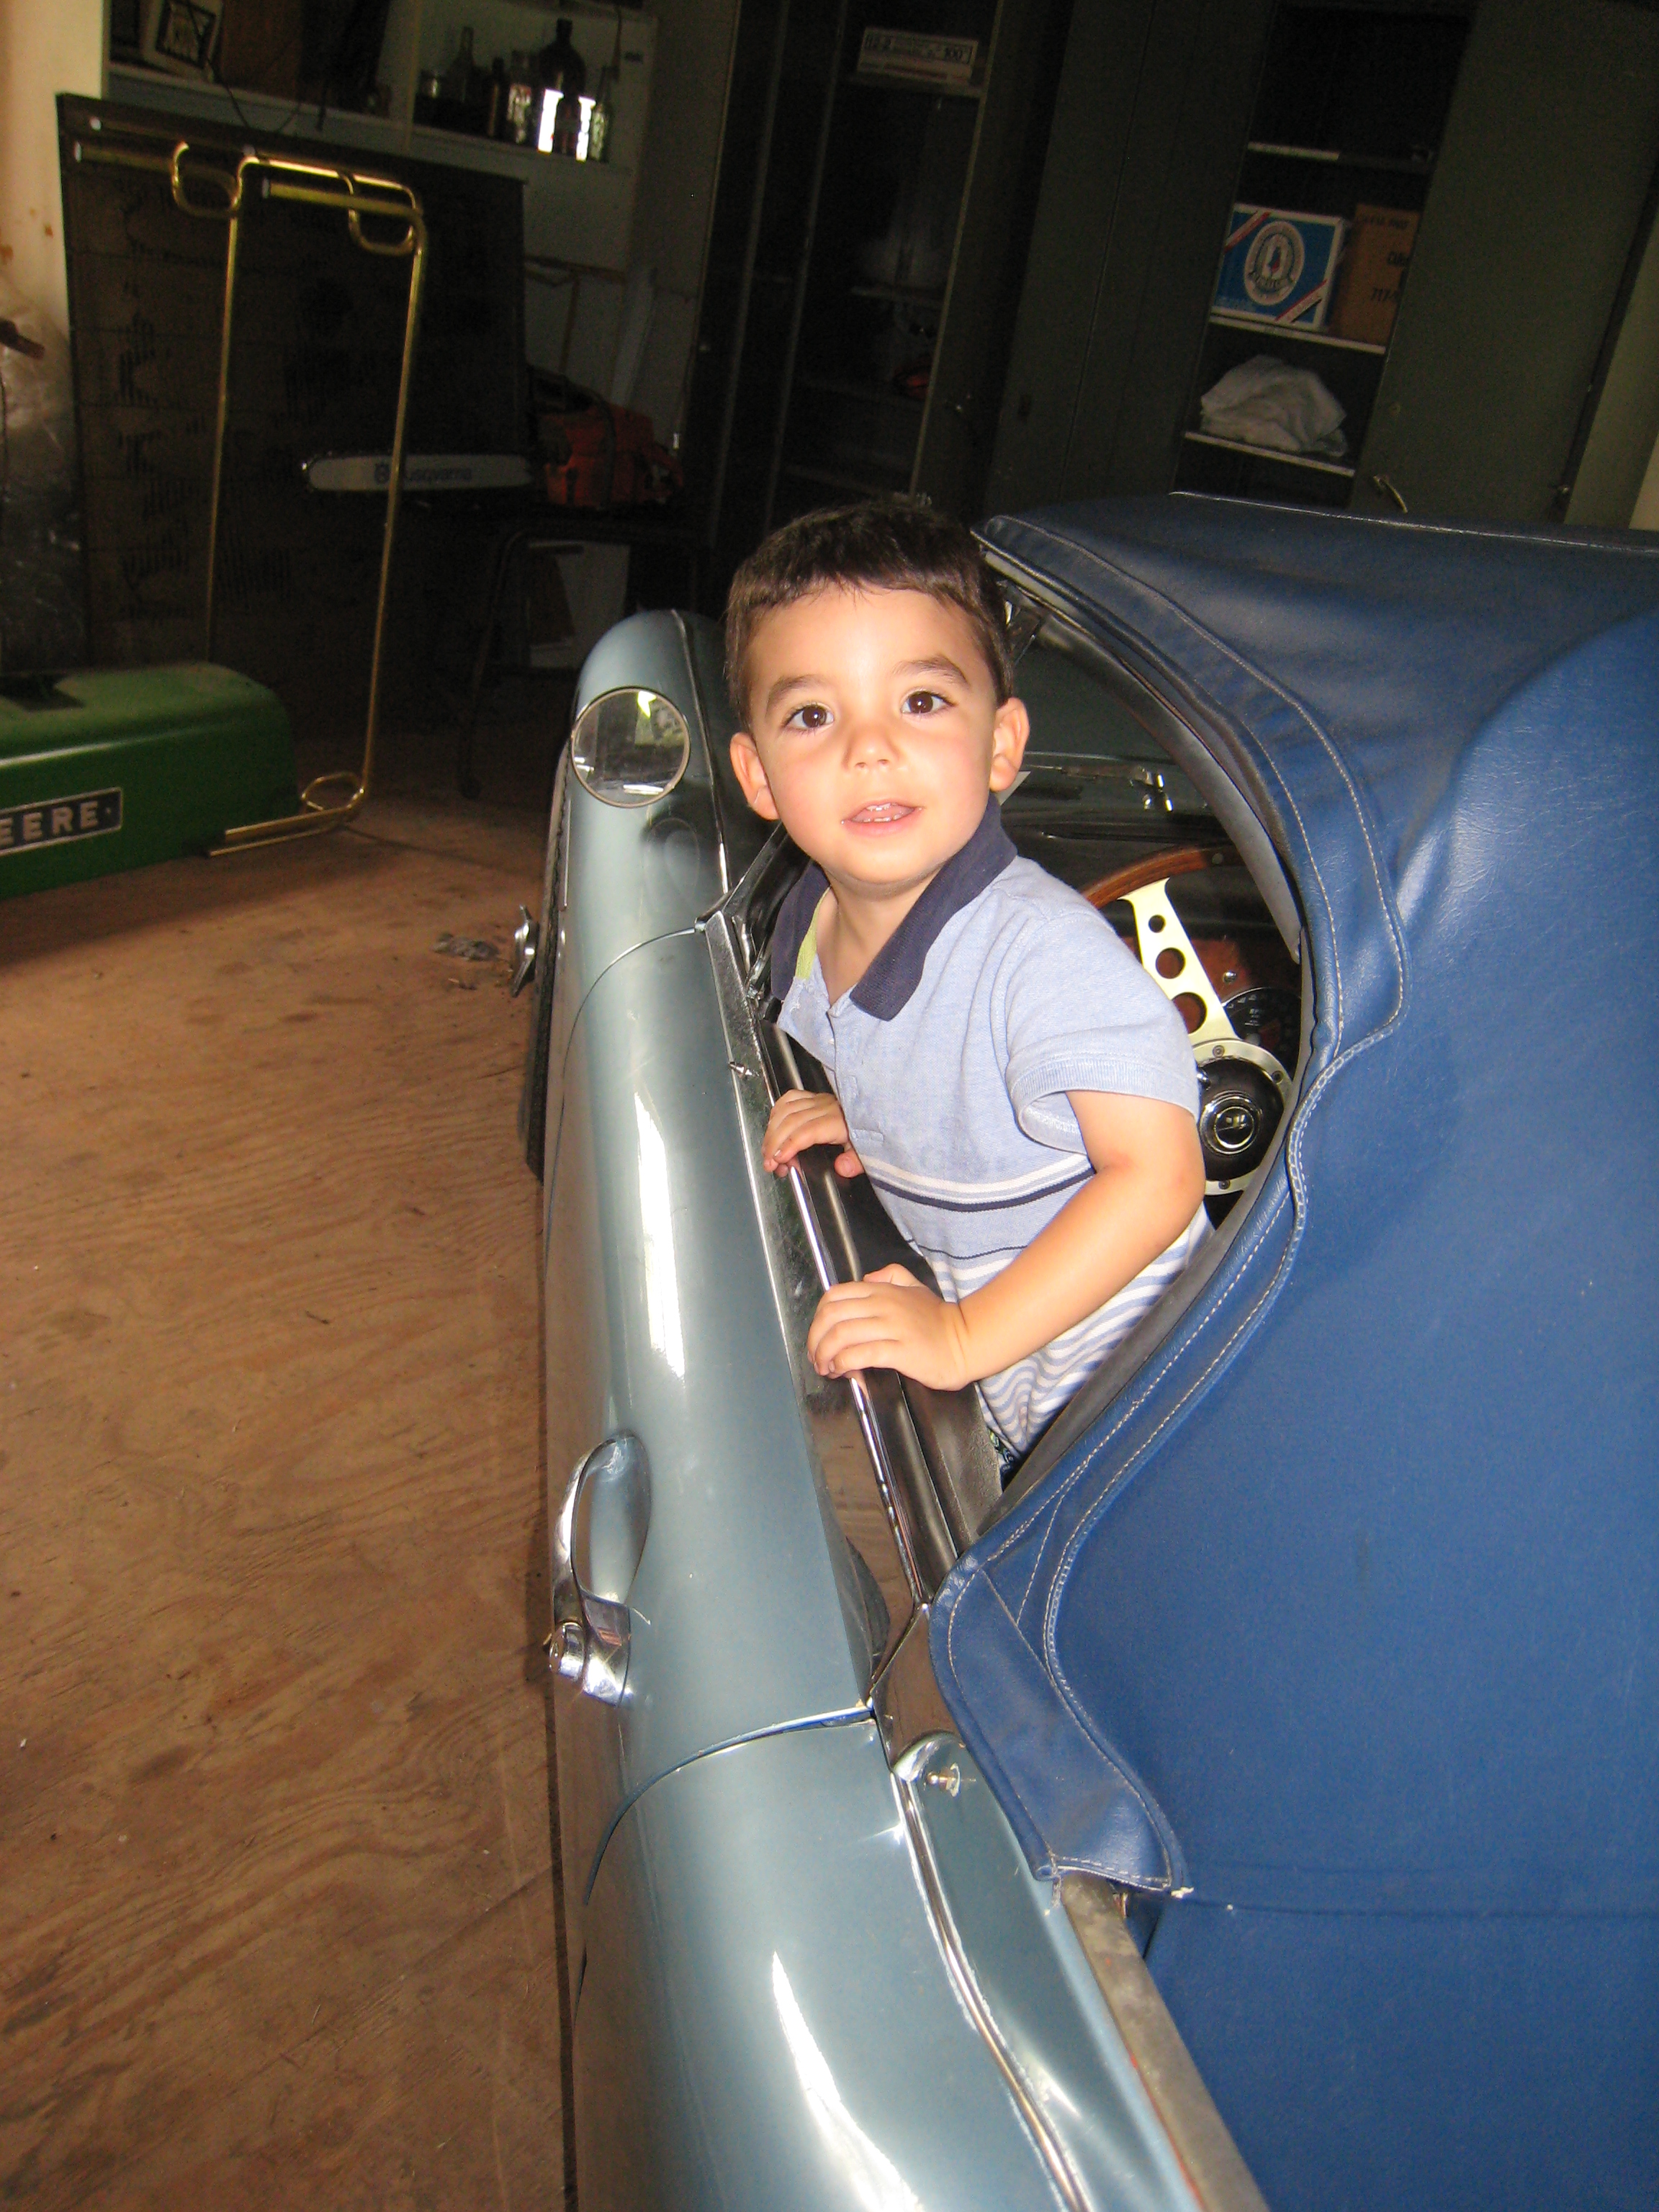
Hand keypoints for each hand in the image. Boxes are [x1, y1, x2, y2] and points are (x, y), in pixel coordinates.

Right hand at [762, 1088, 863, 1178]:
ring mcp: (818, 1100)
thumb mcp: (869, 1151)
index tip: (779, 1160)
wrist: (876, 1109)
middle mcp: (825, 1108)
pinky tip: (773, 1126)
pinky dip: (776, 1112)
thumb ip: (855, 1161)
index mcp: (838, 1122)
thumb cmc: (868, 1131)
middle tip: (769, 1163)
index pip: (807, 1132)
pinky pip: (789, 1098)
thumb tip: (841, 1167)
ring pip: (786, 1110)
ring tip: (768, 1150)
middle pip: (791, 1122)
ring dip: (771, 1131)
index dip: (789, 1145)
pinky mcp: (814, 1096)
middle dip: (774, 1144)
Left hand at [806, 1264, 971, 1391]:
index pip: (833, 1297)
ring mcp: (892, 1327)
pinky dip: (844, 1364)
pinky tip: (843, 1371)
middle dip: (815, 1340)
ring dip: (825, 1355)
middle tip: (816, 1358)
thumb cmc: (939, 1320)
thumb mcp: (914, 1286)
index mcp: (882, 1290)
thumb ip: (890, 1275)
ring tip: (827, 1369)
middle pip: (831, 1317)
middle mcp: (883, 1305)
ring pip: (841, 1335)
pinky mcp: (900, 1351)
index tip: (818, 1337)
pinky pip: (861, 1354)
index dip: (817, 1319)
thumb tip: (866, 1278)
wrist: (967, 1341)